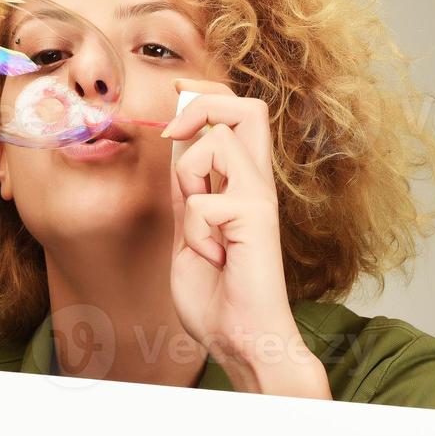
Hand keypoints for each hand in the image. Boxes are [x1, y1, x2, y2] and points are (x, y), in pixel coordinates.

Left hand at [163, 79, 321, 395]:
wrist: (239, 340)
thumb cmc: (218, 295)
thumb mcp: (189, 229)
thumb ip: (189, 190)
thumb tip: (179, 145)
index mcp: (244, 184)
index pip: (238, 115)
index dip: (205, 95)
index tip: (174, 98)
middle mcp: (258, 185)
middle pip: (249, 107)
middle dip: (204, 104)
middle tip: (174, 133)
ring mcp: (260, 200)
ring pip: (219, 141)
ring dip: (190, 177)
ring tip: (197, 225)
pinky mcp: (256, 220)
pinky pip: (204, 201)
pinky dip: (195, 229)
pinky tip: (212, 257)